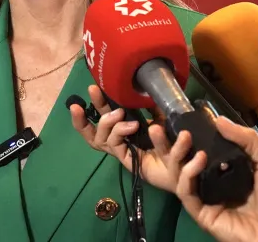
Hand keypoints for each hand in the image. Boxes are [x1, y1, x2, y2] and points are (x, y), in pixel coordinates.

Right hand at [69, 85, 190, 192]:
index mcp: (120, 132)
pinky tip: (134, 124)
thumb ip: (152, 108)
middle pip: (96, 132)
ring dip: (112, 124)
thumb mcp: (160, 120)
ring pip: (106, 139)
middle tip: (94, 92)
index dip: (81, 118)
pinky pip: (121, 148)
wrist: (182, 170)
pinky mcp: (131, 163)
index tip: (75, 104)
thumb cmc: (169, 144)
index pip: (96, 124)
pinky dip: (123, 133)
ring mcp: (122, 153)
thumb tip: (147, 87)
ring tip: (124, 115)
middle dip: (92, 112)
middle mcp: (117, 143)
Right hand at [175, 117, 257, 241]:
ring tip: (186, 139)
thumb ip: (246, 139)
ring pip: (179, 175)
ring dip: (178, 155)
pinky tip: (199, 160)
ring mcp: (204, 198)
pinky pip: (185, 192)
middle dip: (174, 146)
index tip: (184, 121)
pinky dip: (188, 174)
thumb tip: (219, 119)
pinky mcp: (201, 213)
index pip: (198, 151)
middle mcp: (210, 182)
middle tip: (178, 130)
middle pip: (182, 162)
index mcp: (223, 170)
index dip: (188, 138)